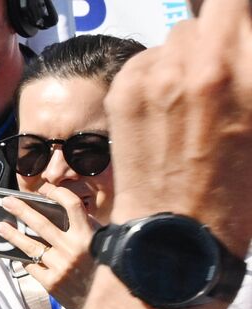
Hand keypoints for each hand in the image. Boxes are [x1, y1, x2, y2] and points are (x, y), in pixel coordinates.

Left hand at [0, 184, 97, 308]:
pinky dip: (24, 258)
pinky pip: (32, 266)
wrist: (110, 302)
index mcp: (89, 235)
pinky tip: (15, 253)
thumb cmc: (105, 268)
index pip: (72, 206)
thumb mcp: (103, 243)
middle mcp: (73, 249)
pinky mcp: (52, 283)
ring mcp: (60, 266)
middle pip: (41, 223)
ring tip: (0, 226)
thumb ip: (86, 228)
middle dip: (21, 210)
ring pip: (30, 246)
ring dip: (12, 235)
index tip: (45, 189)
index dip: (57, 194)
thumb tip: (63, 211)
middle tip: (7, 202)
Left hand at [104, 0, 251, 252]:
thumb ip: (250, 70)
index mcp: (247, 71)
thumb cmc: (237, 186)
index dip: (237, 17)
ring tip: (190, 100)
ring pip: (176, 37)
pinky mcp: (123, 93)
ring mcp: (158, 78)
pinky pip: (144, 61)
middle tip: (217, 73)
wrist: (180, 231)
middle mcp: (204, 66)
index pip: (234, 4)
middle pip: (210, 17)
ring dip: (186, 57)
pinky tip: (163, 112)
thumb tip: (242, 41)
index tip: (236, 30)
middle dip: (216, 38)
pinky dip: (154, 76)